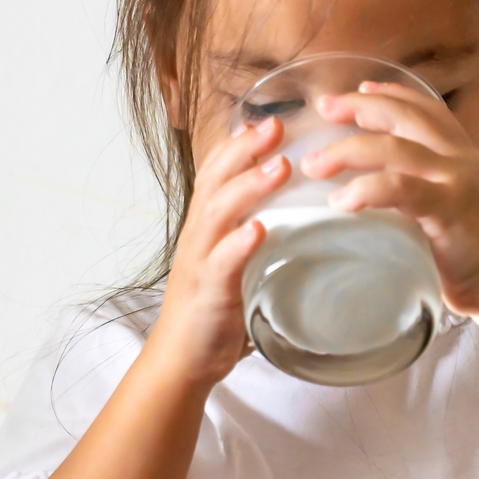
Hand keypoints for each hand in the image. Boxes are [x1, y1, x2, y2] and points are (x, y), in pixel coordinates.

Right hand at [148, 116, 288, 386]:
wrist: (181, 358)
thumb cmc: (214, 309)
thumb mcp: (234, 261)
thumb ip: (255, 234)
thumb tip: (297, 216)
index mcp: (206, 226)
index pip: (215, 172)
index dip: (238, 144)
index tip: (268, 120)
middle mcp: (198, 235)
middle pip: (214, 180)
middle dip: (245, 151)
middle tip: (278, 126)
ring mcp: (201, 261)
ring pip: (217, 212)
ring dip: (248, 187)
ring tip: (279, 167)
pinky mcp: (208, 291)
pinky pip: (222, 263)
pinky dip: (238, 244)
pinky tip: (258, 231)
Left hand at [303, 83, 478, 317]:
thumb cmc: (475, 258)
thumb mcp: (451, 210)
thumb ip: (424, 193)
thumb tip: (380, 194)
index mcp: (462, 157)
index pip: (427, 110)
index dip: (393, 94)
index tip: (359, 89)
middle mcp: (461, 161)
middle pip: (405, 116)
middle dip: (360, 105)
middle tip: (323, 106)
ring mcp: (457, 181)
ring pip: (393, 147)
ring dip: (346, 151)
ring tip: (313, 165)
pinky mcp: (450, 209)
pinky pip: (400, 188)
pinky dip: (366, 189)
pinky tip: (340, 201)